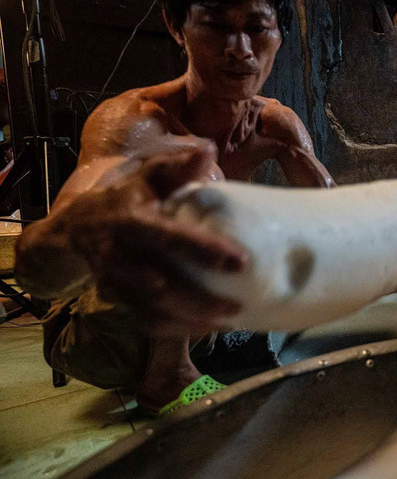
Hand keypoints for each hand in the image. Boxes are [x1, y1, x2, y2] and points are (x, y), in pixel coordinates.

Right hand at [62, 146, 246, 333]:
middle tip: (239, 306)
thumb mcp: (146, 178)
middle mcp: (117, 255)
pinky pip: (146, 322)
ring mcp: (114, 282)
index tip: (241, 261)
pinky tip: (207, 329)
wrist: (75, 229)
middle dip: (200, 299)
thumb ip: (177, 168)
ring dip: (191, 321)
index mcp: (129, 222)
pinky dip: (177, 330)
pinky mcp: (116, 300)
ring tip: (229, 322)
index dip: (204, 251)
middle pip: (160, 285)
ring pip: (152, 309)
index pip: (169, 238)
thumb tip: (208, 148)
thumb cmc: (127, 199)